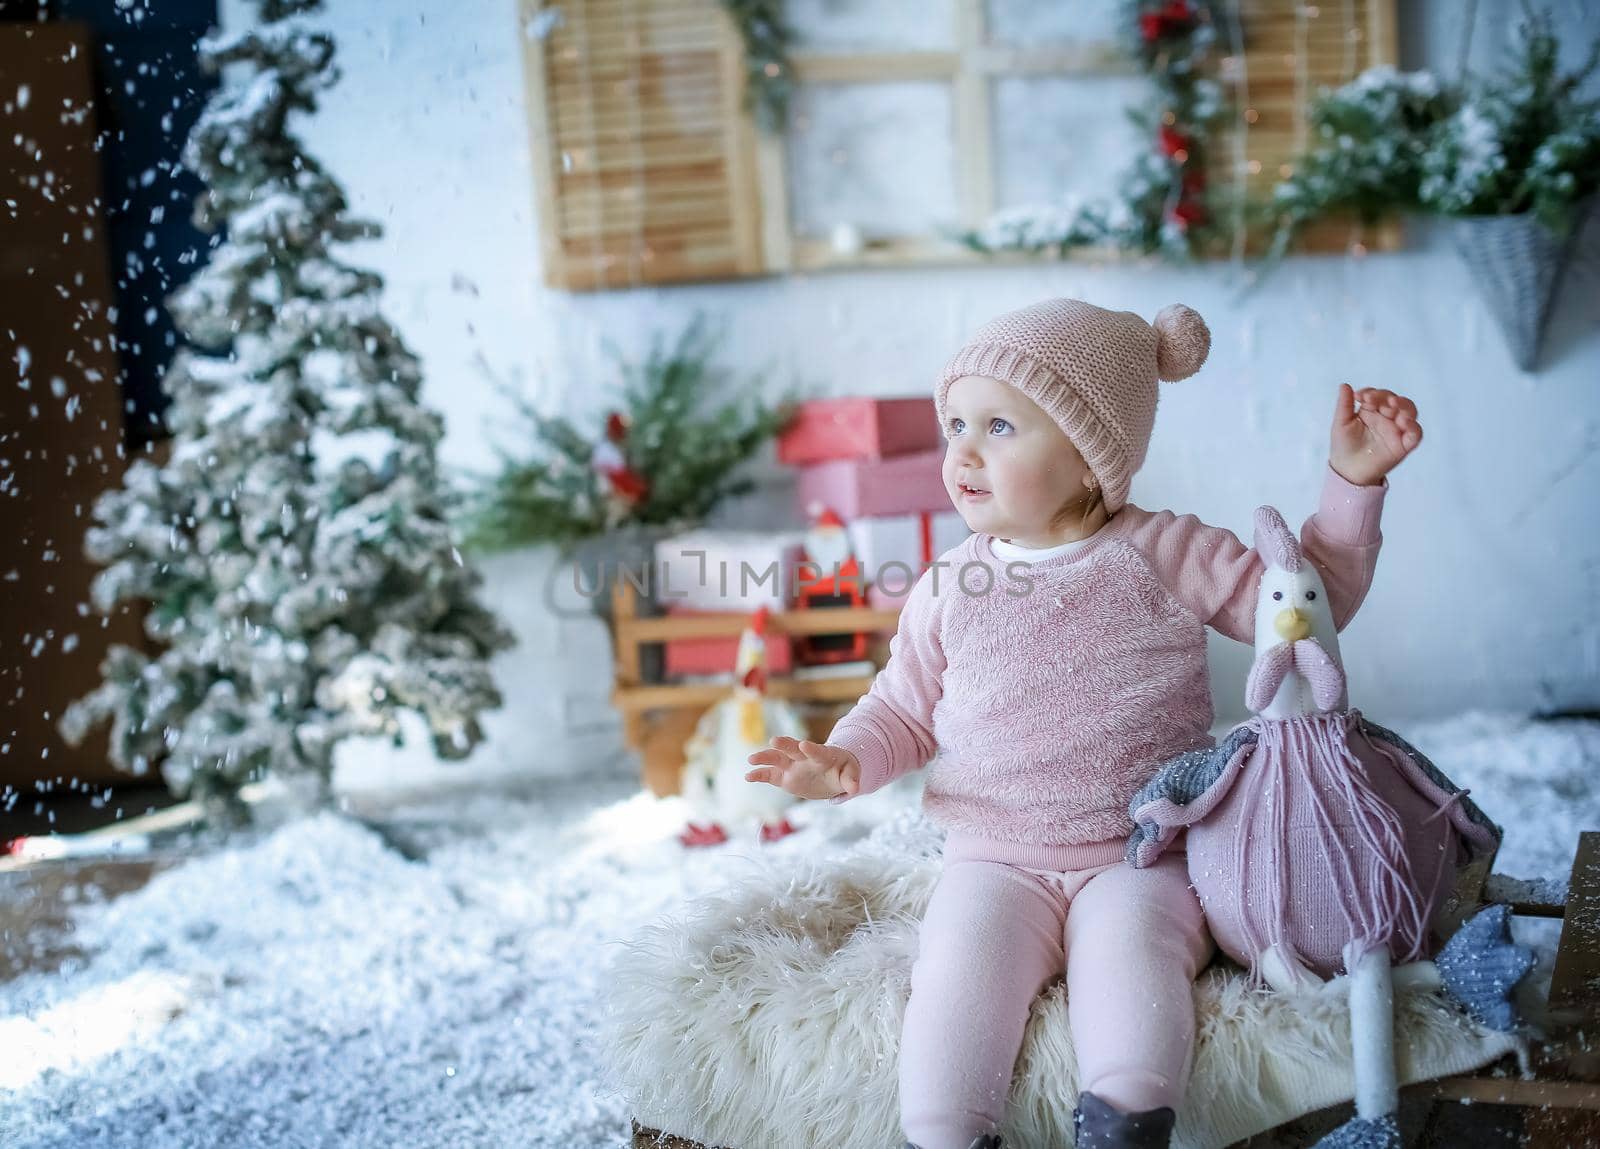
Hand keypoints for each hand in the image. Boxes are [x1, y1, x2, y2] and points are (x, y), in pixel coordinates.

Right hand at [745, 737, 861, 801]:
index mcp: (823, 755)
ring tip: (751, 759)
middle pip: (793, 749)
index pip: (817, 751)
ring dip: (765, 758)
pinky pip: (770, 775)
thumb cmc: (843, 770)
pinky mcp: (784, 777)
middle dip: (784, 745)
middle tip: (774, 740)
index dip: (811, 748)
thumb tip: (854, 789)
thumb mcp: (850, 774)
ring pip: (777, 759)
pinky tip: (748, 776)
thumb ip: (850, 781)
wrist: (831, 773)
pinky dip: (760, 775)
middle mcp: (804, 757)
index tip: (804, 744)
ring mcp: (792, 766)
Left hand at [1329, 384, 1422, 485]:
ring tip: (1393, 406)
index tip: (1360, 397)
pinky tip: (1404, 423)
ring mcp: (1396, 430)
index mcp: (1372, 411)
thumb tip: (1345, 385)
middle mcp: (1387, 418)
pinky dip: (1413, 427)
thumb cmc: (1343, 446)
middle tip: (1375, 400)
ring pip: (1410, 413)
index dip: (1372, 393)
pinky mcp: (1403, 445)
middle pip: (1396, 401)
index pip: (1378, 396)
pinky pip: (1415, 434)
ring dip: (1404, 406)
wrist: (1347, 471)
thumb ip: (1344, 405)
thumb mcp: (1341, 423)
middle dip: (1387, 397)